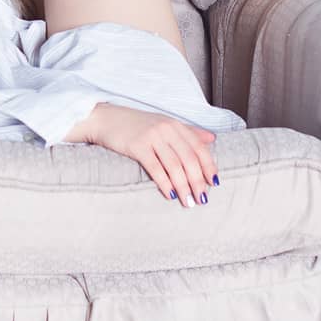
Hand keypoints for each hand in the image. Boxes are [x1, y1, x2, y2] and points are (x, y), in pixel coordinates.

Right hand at [80, 103, 217, 206]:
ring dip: (183, 186)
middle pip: (188, 159)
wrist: (106, 119)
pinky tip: (170, 195)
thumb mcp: (164, 123)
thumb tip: (211, 139)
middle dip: (197, 181)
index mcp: (175, 125)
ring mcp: (152, 137)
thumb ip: (188, 131)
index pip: (199, 147)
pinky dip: (165, 184)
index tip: (214, 183)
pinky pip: (155, 168)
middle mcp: (166, 129)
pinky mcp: (137, 146)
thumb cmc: (136, 124)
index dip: (208, 165)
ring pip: (174, 166)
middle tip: (202, 198)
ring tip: (188, 202)